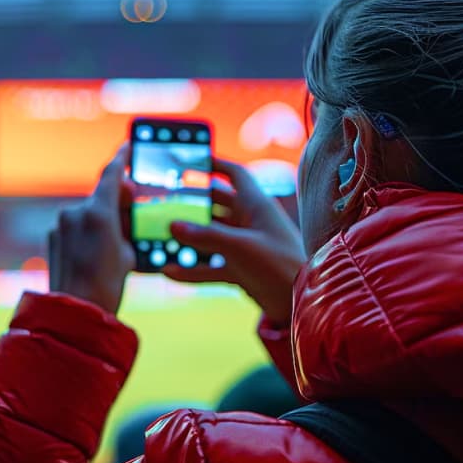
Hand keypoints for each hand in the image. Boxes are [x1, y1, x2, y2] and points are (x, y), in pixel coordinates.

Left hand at [48, 146, 135, 313]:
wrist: (75, 313)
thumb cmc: (107, 285)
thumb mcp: (129, 252)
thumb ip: (126, 225)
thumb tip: (122, 211)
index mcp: (97, 213)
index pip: (111, 174)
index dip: (122, 158)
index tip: (129, 146)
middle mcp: (75, 213)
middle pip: (101, 195)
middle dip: (117, 200)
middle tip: (133, 211)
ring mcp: (61, 224)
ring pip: (89, 212)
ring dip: (103, 218)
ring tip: (116, 243)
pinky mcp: (53, 237)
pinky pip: (76, 225)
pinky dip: (89, 231)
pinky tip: (97, 251)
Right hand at [164, 158, 305, 323]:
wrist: (300, 302)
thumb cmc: (280, 265)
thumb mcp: (240, 247)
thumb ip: (206, 236)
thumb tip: (173, 225)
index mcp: (255, 205)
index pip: (234, 175)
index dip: (216, 164)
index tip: (194, 159)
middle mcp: (249, 222)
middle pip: (215, 205)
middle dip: (192, 204)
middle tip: (165, 202)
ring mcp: (244, 246)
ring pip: (210, 237)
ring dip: (189, 238)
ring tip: (161, 237)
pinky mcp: (240, 269)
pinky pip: (210, 265)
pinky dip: (192, 269)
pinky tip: (170, 271)